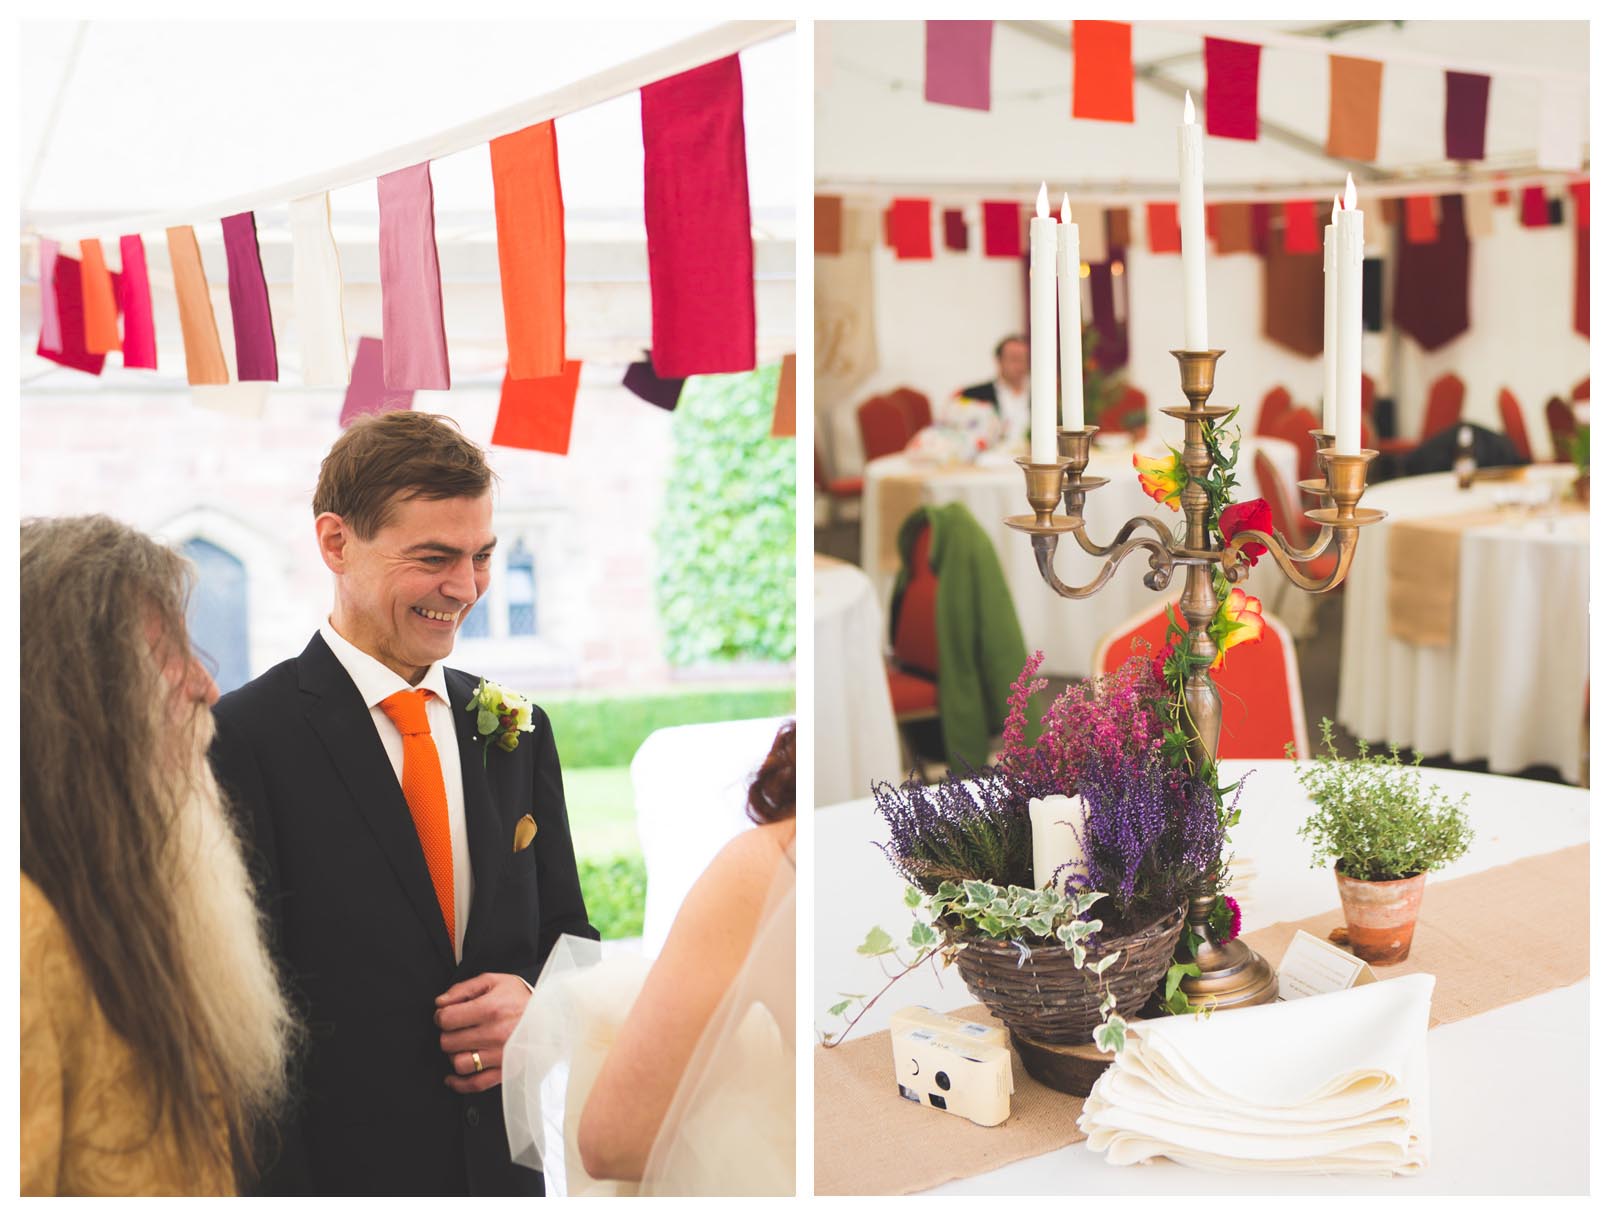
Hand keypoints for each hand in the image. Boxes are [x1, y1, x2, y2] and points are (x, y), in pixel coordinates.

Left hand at [435, 972, 530, 1093]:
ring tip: (462, 1046)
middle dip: (447, 1034)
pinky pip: (475, 1084)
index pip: (447, 1019)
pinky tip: (452, 1076)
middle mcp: (495, 1033)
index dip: (441, 1016)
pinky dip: (459, 1083)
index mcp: (491, 1008)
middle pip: (448, 1042)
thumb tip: (439, 1003)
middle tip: (456, 1029)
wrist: (552, 1016)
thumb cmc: (520, 998)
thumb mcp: (494, 981)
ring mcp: (500, 1055)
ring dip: (455, 1055)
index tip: (446, 1015)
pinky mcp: (505, 1071)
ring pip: (459, 1063)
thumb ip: (464, 989)